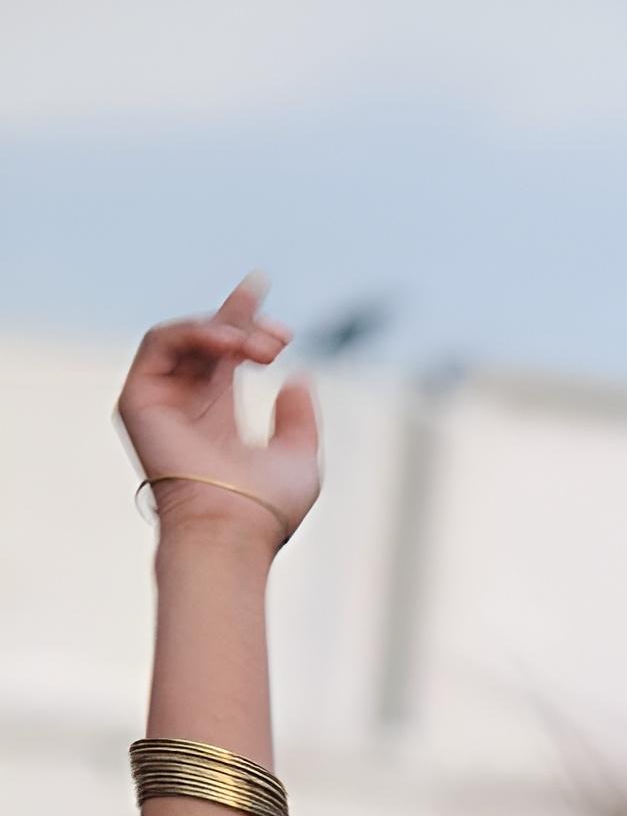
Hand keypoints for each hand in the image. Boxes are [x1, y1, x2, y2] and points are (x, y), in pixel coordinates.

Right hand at [112, 268, 320, 554]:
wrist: (232, 528)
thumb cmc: (267, 508)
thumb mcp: (301, 457)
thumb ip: (300, 419)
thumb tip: (299, 379)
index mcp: (217, 419)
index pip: (223, 355)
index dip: (240, 317)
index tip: (260, 286)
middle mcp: (184, 407)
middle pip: (203, 338)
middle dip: (241, 320)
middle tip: (278, 335)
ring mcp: (158, 402)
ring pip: (184, 337)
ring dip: (227, 331)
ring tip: (261, 349)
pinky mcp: (136, 399)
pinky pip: (161, 342)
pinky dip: (197, 333)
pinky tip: (231, 346)